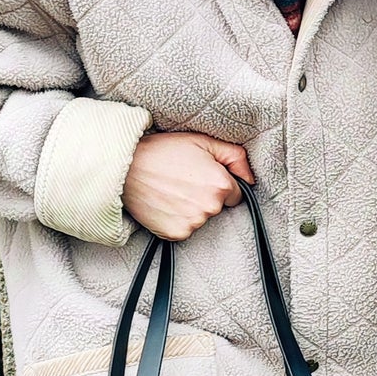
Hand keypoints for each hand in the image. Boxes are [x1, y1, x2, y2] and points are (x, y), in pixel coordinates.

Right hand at [123, 131, 254, 240]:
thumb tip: (251, 178)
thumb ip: (234, 157)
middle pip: (217, 207)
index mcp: (220, 185)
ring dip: (190, 209)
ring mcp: (192, 223)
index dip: (219, 184)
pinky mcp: (175, 234)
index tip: (201, 176)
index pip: (235, 194)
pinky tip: (164, 203)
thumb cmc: (163, 151)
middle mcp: (209, 208)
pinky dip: (176, 220)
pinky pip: (184, 229)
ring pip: (200, 219)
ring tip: (171, 191)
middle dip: (206, 196)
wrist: (125, 167)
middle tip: (183, 181)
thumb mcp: (202, 142)